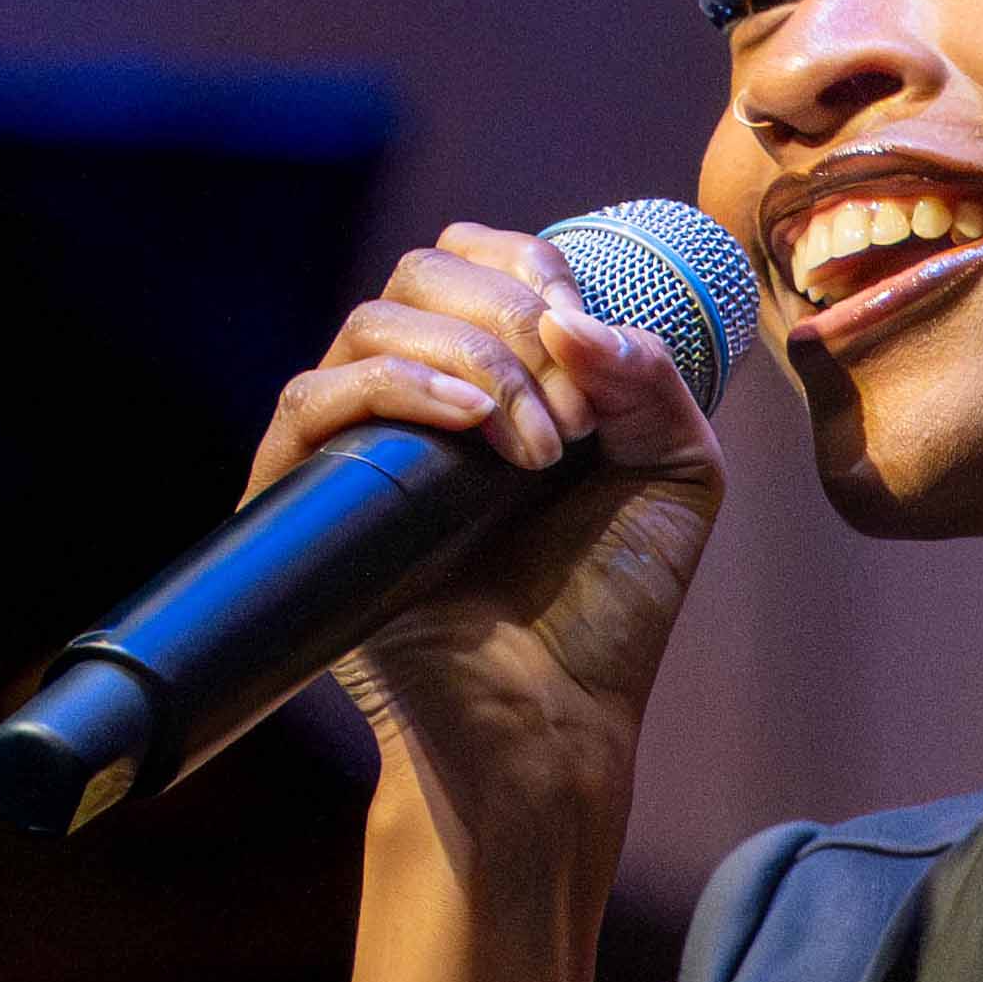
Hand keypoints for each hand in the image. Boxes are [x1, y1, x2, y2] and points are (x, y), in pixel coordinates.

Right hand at [246, 218, 729, 872]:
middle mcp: (419, 397)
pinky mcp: (307, 496)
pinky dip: (400, 388)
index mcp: (498, 379)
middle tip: (570, 419)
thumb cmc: (609, 609)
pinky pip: (313, 399)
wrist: (554, 720)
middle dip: (511, 320)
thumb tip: (570, 316)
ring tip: (536, 448)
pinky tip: (470, 423)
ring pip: (371, 325)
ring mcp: (358, 442)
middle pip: (423, 275)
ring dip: (474, 363)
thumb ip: (652, 379)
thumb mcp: (675, 476)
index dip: (534, 272)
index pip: (480, 262)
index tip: (586, 342)